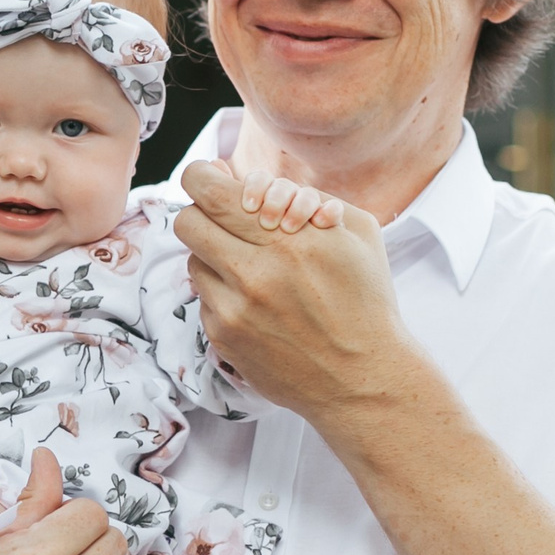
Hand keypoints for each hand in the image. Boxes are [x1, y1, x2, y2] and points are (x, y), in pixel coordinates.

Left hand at [174, 157, 410, 417]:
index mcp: (288, 240)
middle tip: (223, 219)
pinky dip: (223, 293)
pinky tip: (256, 303)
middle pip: (188, 222)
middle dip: (203, 213)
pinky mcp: (224, 338)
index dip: (202, 177)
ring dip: (214, 256)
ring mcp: (234, 310)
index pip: (208, 191)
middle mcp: (254, 274)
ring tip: (248, 265)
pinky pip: (204, 298)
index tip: (209, 178)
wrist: (364, 377)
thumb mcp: (356, 232)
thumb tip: (251, 182)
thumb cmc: (366, 300)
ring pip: (193, 260)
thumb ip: (306, 197)